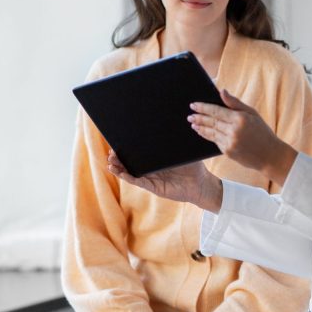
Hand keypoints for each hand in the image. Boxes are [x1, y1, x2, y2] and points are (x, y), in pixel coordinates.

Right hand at [107, 151, 223, 211]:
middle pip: (131, 164)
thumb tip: (169, 124)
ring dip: (119, 168)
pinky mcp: (154, 187)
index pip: (139, 154)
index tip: (118, 142)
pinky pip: (139, 182)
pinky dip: (128, 178)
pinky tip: (119, 173)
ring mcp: (152, 179)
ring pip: (131, 174)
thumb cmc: (194, 167)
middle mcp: (152, 170)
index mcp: (157, 161)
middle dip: (119, 158)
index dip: (127, 149)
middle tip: (110, 152)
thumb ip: (175, 141)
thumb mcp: (183, 151)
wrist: (201, 184)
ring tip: (110, 162)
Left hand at [188, 89, 298, 185]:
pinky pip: (215, 141)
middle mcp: (233, 130)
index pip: (216, 111)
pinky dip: (207, 135)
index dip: (203, 108)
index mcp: (240, 118)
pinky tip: (202, 132)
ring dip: (200, 127)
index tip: (194, 105)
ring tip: (193, 123)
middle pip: (211, 122)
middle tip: (190, 114)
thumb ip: (235, 103)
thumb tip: (222, 91)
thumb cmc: (262, 132)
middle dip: (199, 117)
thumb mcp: (252, 113)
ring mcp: (230, 142)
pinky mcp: (228, 151)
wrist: (270, 155)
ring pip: (211, 132)